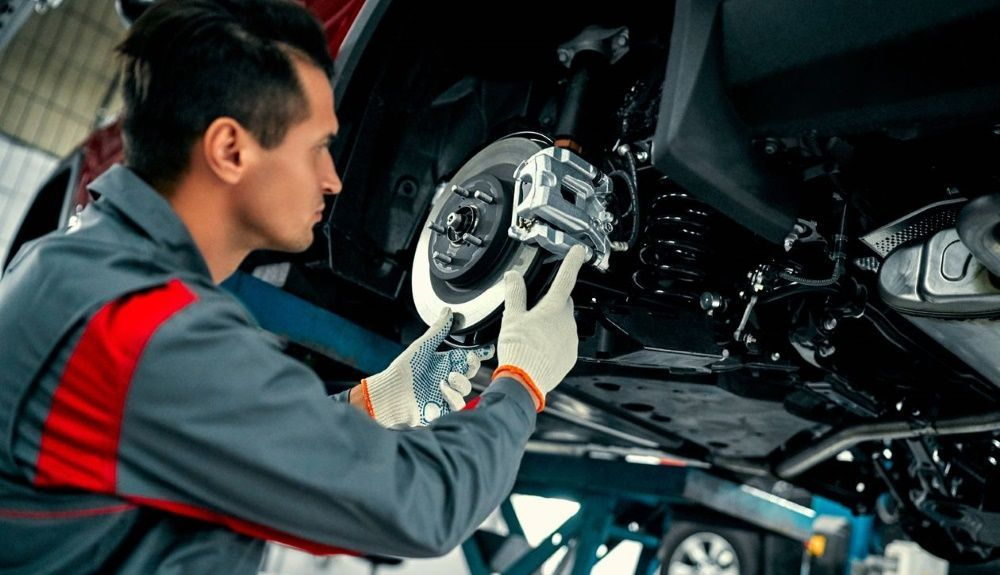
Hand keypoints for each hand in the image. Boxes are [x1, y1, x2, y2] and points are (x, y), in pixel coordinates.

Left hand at [361, 308, 493, 426]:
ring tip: (447, 378)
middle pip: (471, 370)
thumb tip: (448, 311)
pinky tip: (442, 390)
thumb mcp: (422, 346)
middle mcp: (447, 377)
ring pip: (467, 387)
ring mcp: (446, 393)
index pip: (467, 356)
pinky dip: (453, 396)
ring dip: (461, 381)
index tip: (488, 349)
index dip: (479, 353)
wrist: (391, 393)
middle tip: (468, 359)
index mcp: (444, 361)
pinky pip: (459, 403)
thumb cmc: (403, 369)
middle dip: (473, 364)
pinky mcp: (444, 407)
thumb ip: (438, 330)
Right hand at [493, 245, 586, 409]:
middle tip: (533, 312)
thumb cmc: (518, 350)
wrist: (524, 382)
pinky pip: (565, 342)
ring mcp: (571, 340)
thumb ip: (515, 294)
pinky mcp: (571, 356)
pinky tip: (539, 348)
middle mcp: (567, 322)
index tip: (579, 251)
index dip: (572, 261)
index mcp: (553, 308)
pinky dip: (555, 342)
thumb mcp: (512, 318)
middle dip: (552, 303)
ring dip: (552, 325)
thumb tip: (513, 276)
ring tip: (533, 336)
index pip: (566, 278)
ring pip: (564, 324)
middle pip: (562, 303)